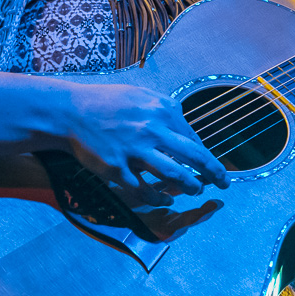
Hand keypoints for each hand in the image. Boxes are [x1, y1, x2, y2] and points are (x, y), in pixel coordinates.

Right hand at [64, 83, 229, 206]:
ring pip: (174, 175)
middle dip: (214, 172)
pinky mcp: (117, 168)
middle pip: (193, 157)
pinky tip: (166, 200)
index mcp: (161, 110)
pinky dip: (159, 198)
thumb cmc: (106, 102)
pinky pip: (144, 190)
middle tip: (224, 183)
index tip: (212, 166)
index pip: (193, 138)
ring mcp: (135, 150)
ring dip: (190, 186)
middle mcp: (152, 130)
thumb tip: (183, 123)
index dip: (206, 155)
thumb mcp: (141, 95)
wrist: (70, 111)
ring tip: (196, 191)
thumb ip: (164, 108)